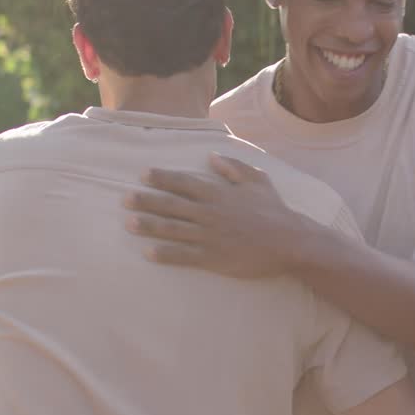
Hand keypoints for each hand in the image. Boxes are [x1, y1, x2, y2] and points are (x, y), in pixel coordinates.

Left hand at [123, 153, 312, 277]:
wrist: (289, 242)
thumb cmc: (274, 211)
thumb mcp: (257, 180)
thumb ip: (233, 167)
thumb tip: (212, 156)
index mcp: (219, 193)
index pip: (184, 182)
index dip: (162, 178)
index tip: (143, 174)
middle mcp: (209, 213)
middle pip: (171, 205)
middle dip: (146, 201)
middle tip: (124, 199)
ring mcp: (209, 236)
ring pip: (172, 229)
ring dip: (148, 226)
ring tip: (129, 223)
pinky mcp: (213, 257)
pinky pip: (184, 255)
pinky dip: (165, 254)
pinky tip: (148, 253)